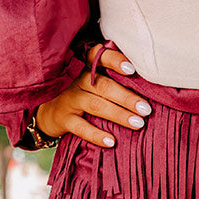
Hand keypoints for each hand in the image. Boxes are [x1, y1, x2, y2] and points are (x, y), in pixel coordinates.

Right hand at [36, 43, 151, 147]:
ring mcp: (70, 99)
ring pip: (95, 105)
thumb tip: (150, 88)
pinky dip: (96, 135)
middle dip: (127, 97)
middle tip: (146, 109)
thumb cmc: (82, 97)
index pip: (98, 57)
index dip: (114, 60)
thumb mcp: (94, 85)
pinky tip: (111, 142)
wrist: (49, 113)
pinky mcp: (64, 119)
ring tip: (138, 123)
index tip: (132, 70)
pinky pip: (80, 127)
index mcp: (88, 69)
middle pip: (103, 86)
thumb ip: (115, 81)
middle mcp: (79, 82)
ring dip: (118, 114)